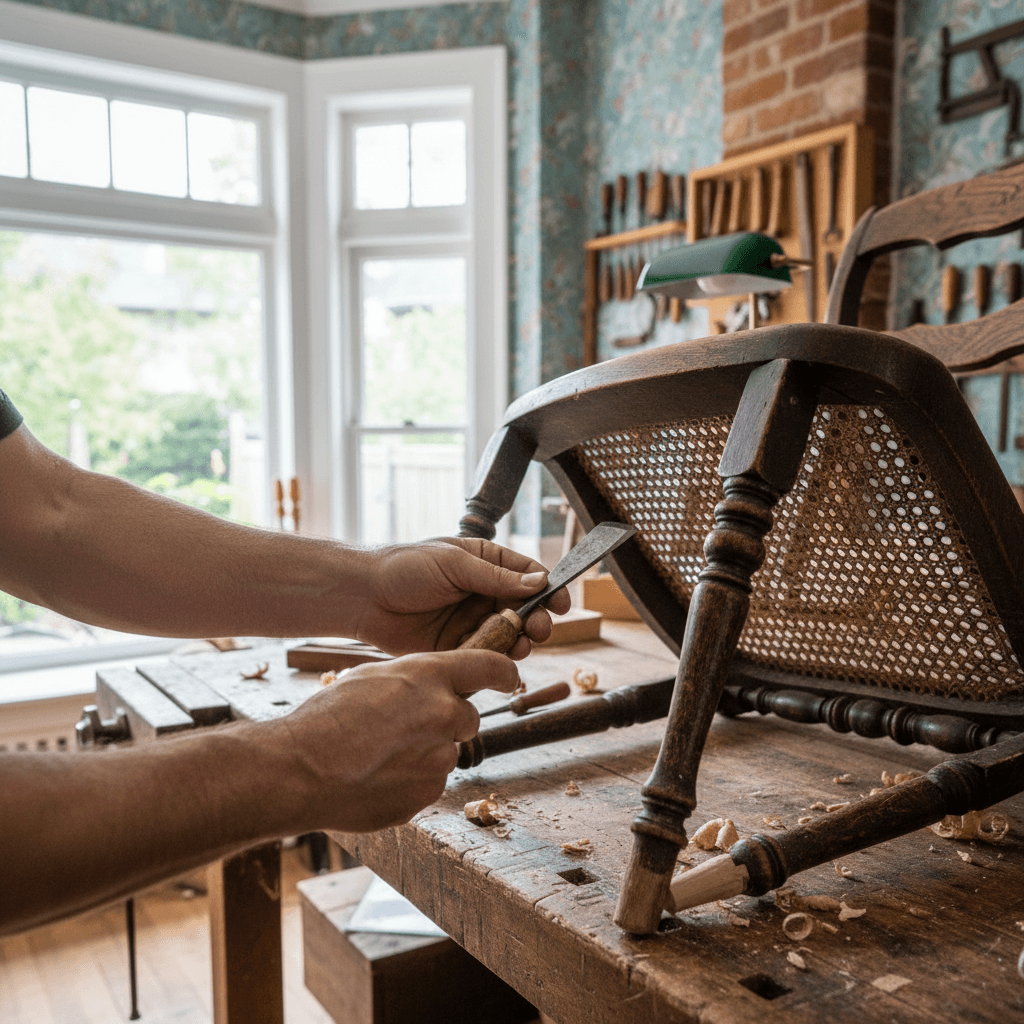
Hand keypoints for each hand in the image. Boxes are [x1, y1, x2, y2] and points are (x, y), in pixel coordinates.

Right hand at [275, 650, 516, 830]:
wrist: (300, 770)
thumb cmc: (327, 718)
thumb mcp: (372, 677)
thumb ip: (415, 680)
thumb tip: (435, 688)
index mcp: (430, 677)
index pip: (490, 667)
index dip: (504, 672)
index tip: (510, 678)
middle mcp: (444, 714)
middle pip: (467, 717)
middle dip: (444, 721)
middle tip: (403, 726)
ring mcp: (439, 758)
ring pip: (445, 752)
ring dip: (424, 751)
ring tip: (378, 753)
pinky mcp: (428, 794)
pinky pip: (429, 781)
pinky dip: (410, 778)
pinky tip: (376, 775)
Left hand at [355, 537, 570, 659]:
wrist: (362, 597)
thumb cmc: (403, 568)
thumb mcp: (454, 565)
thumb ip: (496, 577)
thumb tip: (539, 582)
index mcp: (484, 562)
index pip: (527, 574)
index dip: (548, 588)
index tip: (561, 604)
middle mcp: (482, 591)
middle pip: (524, 608)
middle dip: (537, 619)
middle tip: (541, 630)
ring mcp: (470, 619)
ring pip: (508, 633)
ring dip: (520, 640)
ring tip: (522, 645)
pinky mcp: (456, 645)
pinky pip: (484, 653)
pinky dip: (495, 658)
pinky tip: (499, 660)